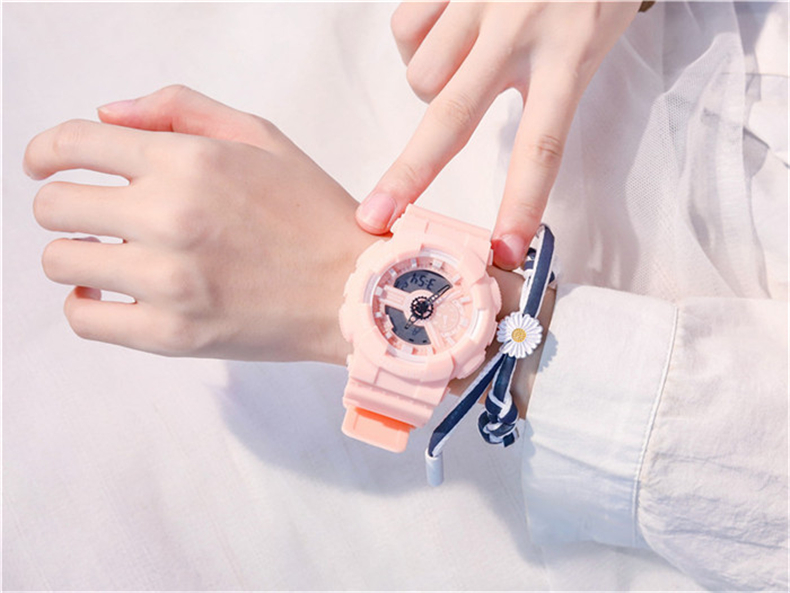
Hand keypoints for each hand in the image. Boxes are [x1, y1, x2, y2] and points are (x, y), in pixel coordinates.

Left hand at [24, 85, 376, 362]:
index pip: (73, 144)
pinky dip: (85, 306)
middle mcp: (172, 215)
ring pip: (61, 261)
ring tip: (108, 256)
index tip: (43, 164)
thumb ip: (180, 108)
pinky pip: (85, 320)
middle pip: (54, 205)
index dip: (45, 152)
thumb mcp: (261, 137)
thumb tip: (107, 114)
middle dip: (62, 204)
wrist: (354, 291)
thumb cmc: (313, 214)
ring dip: (76, 254)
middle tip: (89, 215)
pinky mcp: (172, 334)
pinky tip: (107, 296)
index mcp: (190, 160)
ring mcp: (169, 280)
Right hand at [357, 2, 639, 268]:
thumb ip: (546, 87)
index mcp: (570, 53)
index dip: (521, 201)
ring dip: (430, 89)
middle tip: (376, 217)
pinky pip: (406, 30)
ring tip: (463, 65)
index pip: (544, 143)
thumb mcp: (591, 40)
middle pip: (452, 116)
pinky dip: (417, 43)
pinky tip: (445, 28)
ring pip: (421, 75)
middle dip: (410, 174)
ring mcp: (477, 0)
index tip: (503, 250)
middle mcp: (519, 30)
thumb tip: (480, 133)